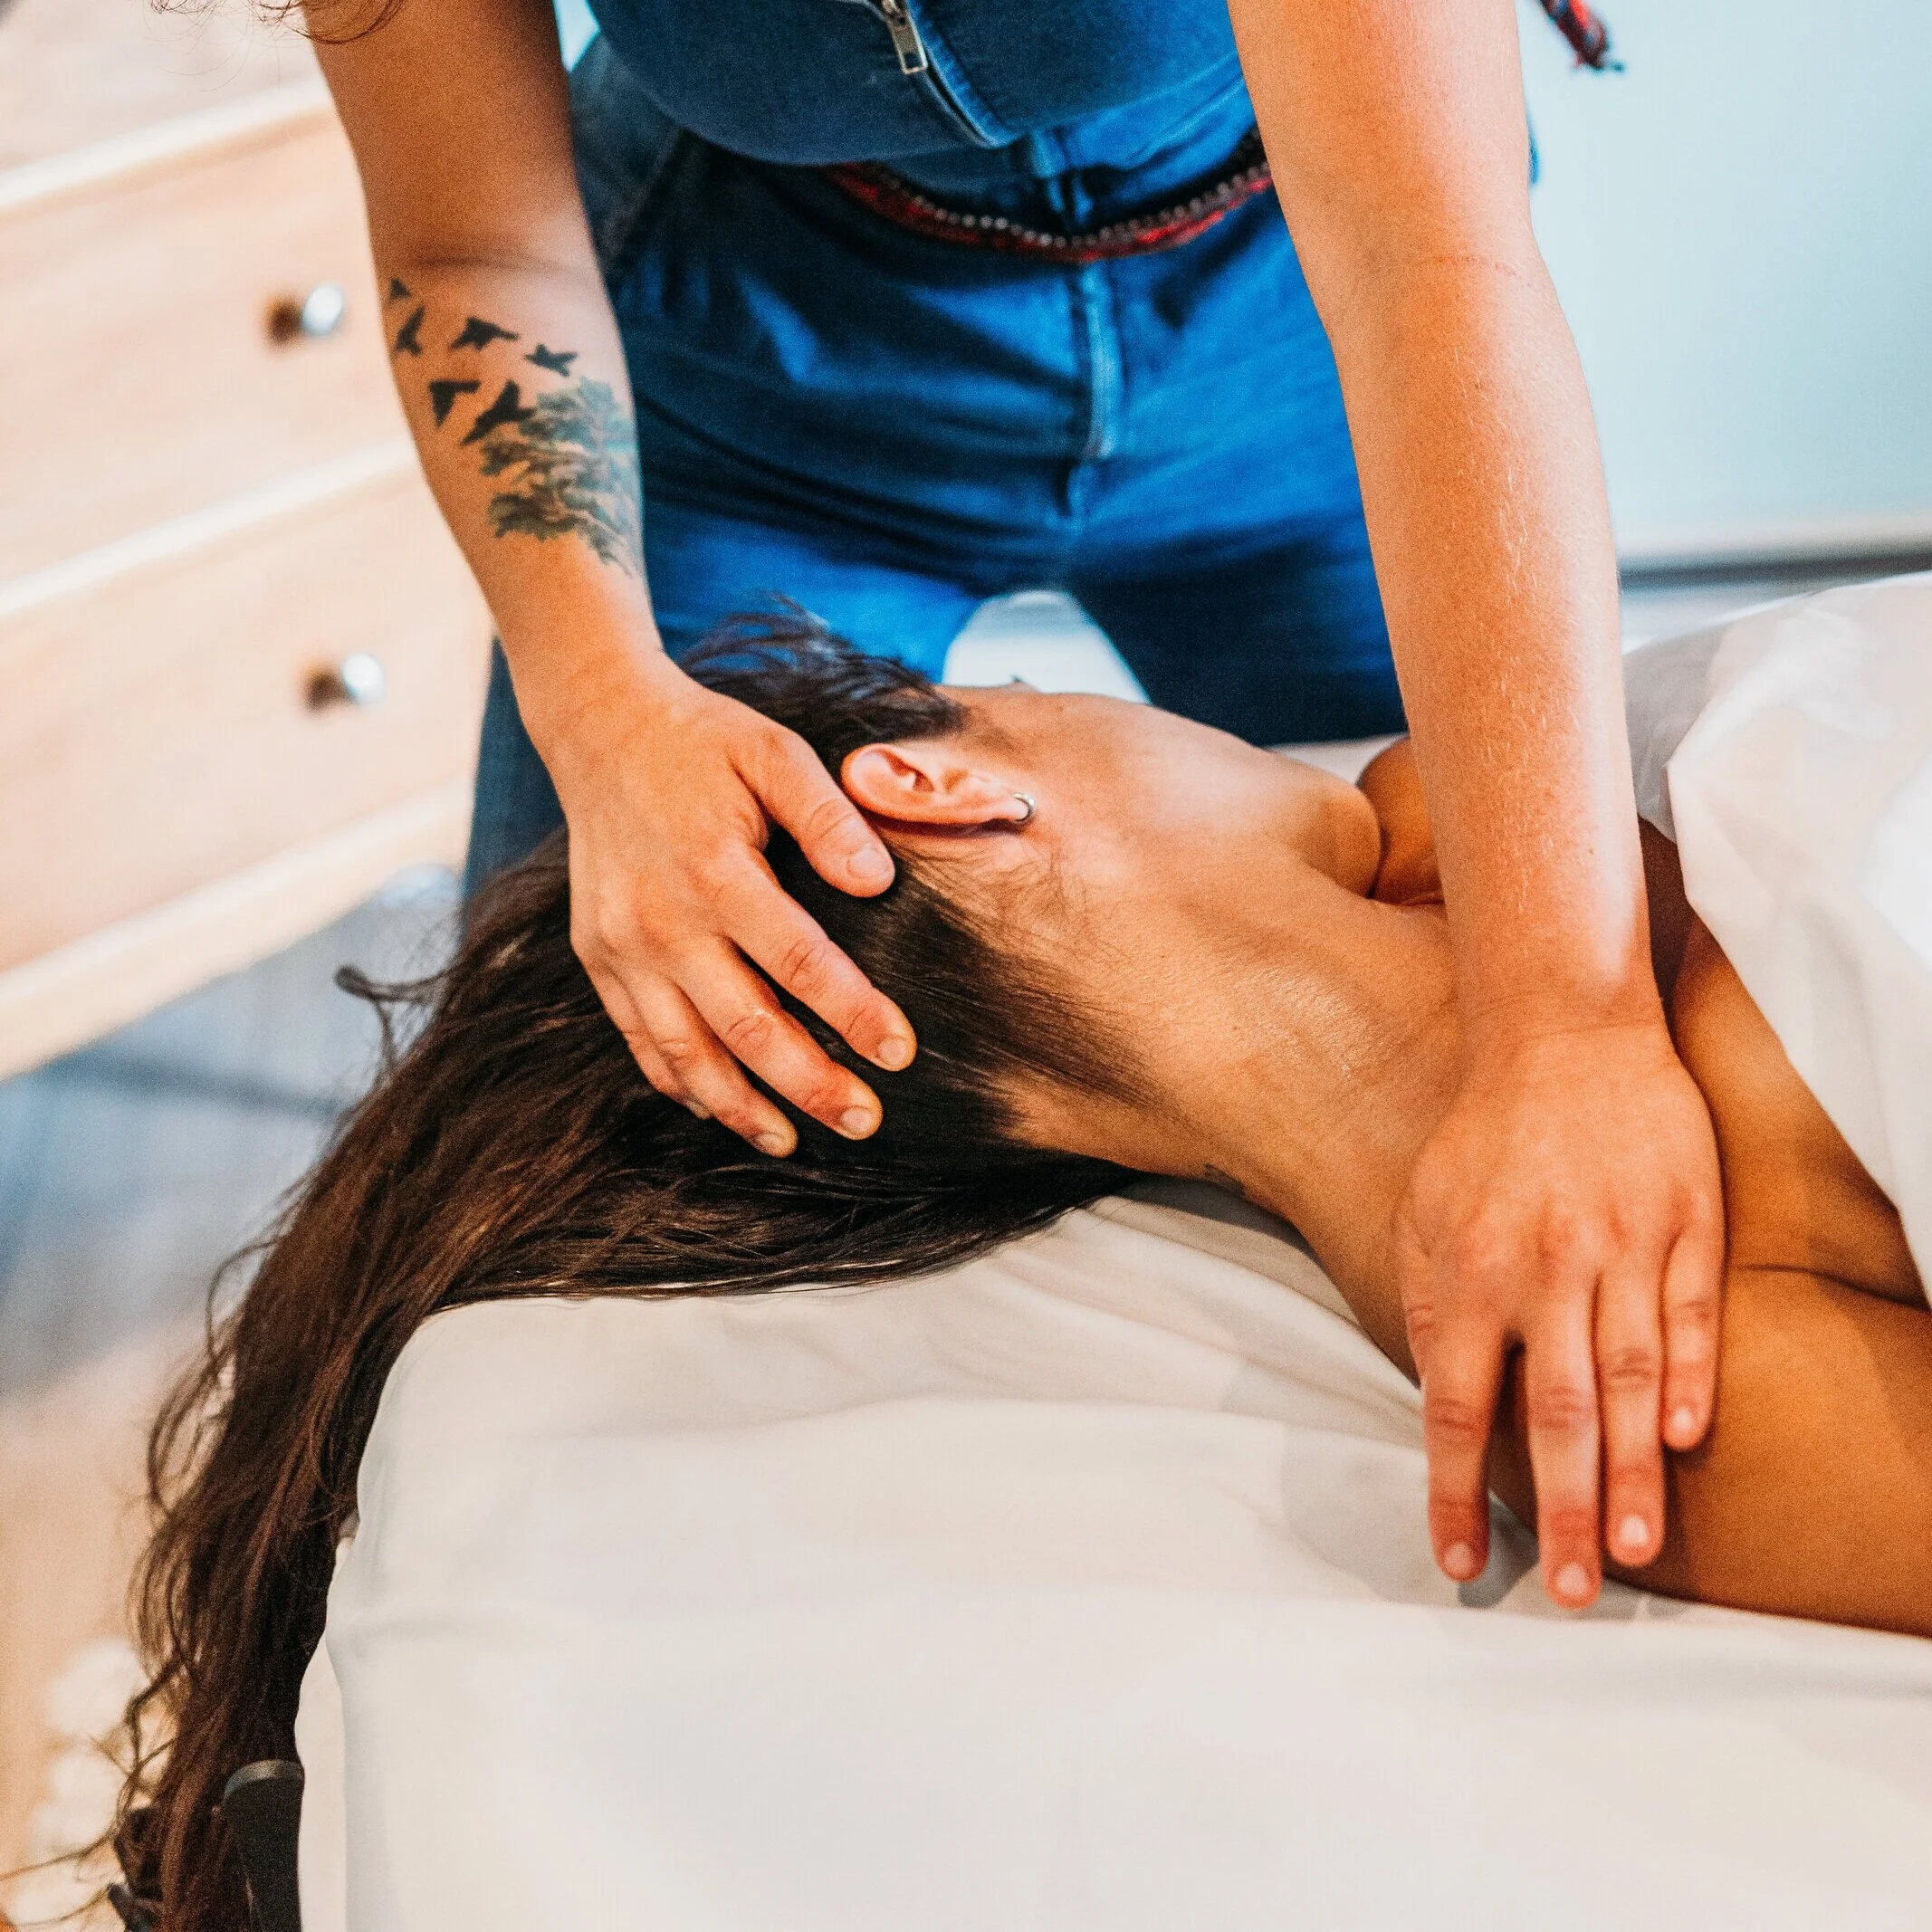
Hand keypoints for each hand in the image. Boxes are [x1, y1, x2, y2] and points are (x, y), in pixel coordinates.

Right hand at [541, 652, 914, 1151]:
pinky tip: (719, 1107)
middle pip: (745, 1027)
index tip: (899, 1053)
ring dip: (739, 1106)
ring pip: (684, 1053)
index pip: (800, 962)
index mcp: (714, 870)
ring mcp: (621, 948)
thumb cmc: (704, 741)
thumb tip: (878, 880)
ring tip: (791, 1140)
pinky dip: (679, 1082)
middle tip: (864, 1121)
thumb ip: (828, 816)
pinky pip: (639, 1039)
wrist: (599, 727)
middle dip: (808, 1084)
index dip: (852, 1014)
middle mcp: (661, 921)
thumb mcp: (775, 752)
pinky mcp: (598, 958)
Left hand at [1395, 1016, 1723, 1607]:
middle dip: (1564, 1507)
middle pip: (1554, 1409)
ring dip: (1635, 1466)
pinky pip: (1692, 1308)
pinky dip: (1691, 1371)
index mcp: (1467, 1271)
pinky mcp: (1685, 1218)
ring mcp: (1621, 1242)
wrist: (1561, 1034)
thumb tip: (1439, 1403)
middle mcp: (1543, 1266)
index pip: (1455, 1405)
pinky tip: (1690, 1435)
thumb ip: (1427, 1308)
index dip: (1455, 1490)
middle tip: (1575, 1592)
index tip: (1461, 1561)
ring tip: (1639, 1548)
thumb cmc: (1481, 1138)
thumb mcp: (1421, 1213)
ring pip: (1630, 1373)